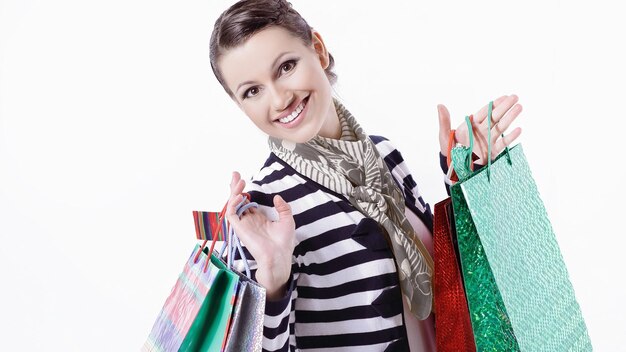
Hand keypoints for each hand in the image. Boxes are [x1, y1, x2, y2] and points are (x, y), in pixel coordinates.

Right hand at [226, 171, 295, 299]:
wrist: (279, 256)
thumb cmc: (283, 242)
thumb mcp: (287, 220)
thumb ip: (283, 207)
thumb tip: (276, 196)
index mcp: (258, 218)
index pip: (247, 201)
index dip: (244, 191)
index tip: (243, 179)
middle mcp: (249, 220)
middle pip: (238, 200)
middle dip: (235, 187)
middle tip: (235, 174)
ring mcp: (243, 224)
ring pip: (233, 205)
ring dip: (234, 192)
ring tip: (238, 181)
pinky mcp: (239, 228)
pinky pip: (231, 214)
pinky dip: (233, 203)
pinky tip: (240, 196)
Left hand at [438, 94, 522, 164]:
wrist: (454, 171)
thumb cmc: (449, 152)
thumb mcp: (444, 136)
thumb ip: (444, 121)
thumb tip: (440, 105)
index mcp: (471, 125)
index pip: (485, 112)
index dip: (494, 104)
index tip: (504, 97)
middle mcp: (481, 131)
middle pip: (495, 117)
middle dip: (505, 107)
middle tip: (515, 97)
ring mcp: (488, 141)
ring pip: (501, 127)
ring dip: (510, 118)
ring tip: (519, 108)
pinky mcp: (492, 152)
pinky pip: (503, 144)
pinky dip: (511, 137)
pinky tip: (518, 129)